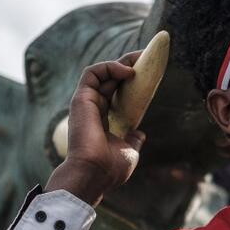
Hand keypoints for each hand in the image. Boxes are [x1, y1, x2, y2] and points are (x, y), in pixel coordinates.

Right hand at [45, 52, 145, 205]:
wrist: (95, 174)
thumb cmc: (110, 168)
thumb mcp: (128, 151)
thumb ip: (132, 140)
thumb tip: (139, 134)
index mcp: (104, 120)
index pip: (117, 93)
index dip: (131, 80)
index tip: (148, 71)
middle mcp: (94, 109)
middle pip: (110, 79)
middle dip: (128, 64)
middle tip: (145, 56)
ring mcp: (87, 103)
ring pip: (101, 72)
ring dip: (120, 62)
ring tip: (138, 59)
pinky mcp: (81, 98)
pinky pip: (92, 73)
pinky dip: (108, 67)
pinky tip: (126, 72)